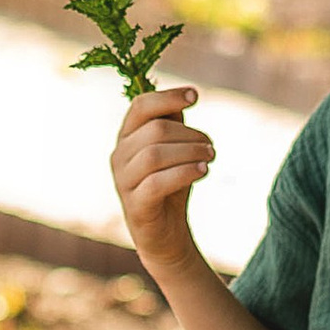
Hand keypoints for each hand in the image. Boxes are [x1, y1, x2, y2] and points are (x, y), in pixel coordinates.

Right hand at [112, 84, 214, 260]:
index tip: (195, 96)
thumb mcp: (174, 150)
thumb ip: (173, 125)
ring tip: (210, 158)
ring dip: (190, 152)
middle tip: (210, 146)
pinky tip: (202, 172)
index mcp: (126, 137)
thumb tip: (185, 98)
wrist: (166, 233)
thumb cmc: (171, 185)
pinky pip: (156, 183)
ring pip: (155, 155)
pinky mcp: (135, 206)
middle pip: (155, 131)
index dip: (168, 97)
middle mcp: (119, 156)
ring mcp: (123, 182)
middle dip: (190, 134)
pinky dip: (183, 173)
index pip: (140, 106)